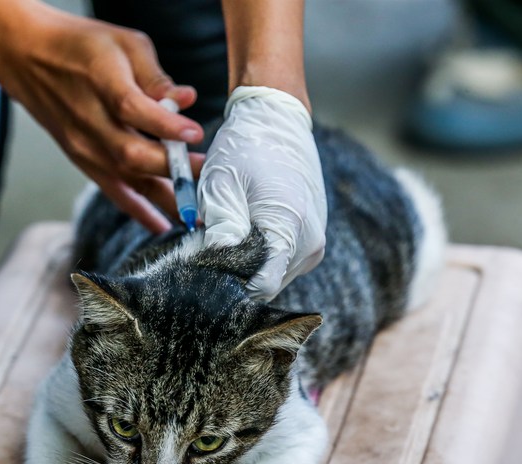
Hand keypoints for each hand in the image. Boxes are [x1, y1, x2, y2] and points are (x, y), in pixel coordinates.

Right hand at [0, 0, 204, 232]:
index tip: (196, 133)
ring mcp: (85, 146)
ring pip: (128, 179)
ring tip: (197, 212)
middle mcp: (91, 121)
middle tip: (208, 175)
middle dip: (174, 169)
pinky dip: (139, 211)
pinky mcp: (84, 161)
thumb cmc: (81, 45)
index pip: (135, 110)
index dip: (167, 126)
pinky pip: (114, 192)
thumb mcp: (124, 43)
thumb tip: (186, 99)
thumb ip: (155, 75)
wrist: (26, 56)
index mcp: (102, 82)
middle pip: (133, 154)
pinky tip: (163, 226)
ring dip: (165, 198)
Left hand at [197, 86, 326, 300]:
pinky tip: (242, 231)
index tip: (206, 270)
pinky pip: (283, 261)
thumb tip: (215, 268)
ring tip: (227, 233)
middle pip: (268, 284)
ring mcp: (315, 242)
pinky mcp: (312, 237)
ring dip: (248, 264)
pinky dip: (261, 254)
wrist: (277, 118)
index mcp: (290, 229)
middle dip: (236, 274)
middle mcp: (311, 243)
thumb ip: (221, 230)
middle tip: (209, 247)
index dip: (230, 286)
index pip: (261, 286)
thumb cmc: (244, 147)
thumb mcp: (221, 185)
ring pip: (275, 275)